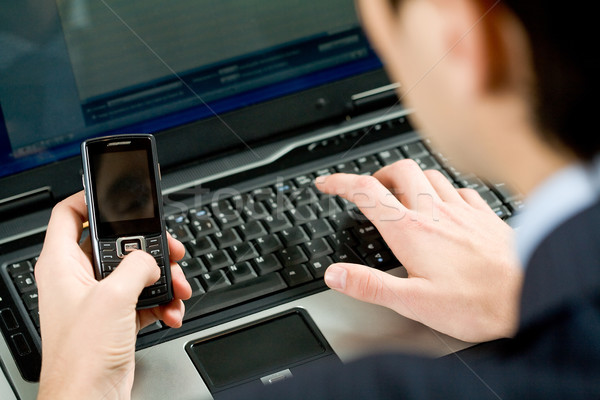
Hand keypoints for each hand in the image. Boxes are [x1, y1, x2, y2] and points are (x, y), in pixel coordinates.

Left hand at [35, 191, 191, 399]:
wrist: (91, 399)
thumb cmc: (82, 355)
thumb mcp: (113, 297)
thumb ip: (136, 265)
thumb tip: (151, 259)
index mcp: (62, 264)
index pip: (69, 214)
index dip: (89, 198)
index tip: (116, 193)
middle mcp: (79, 279)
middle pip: (117, 244)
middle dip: (150, 247)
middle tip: (171, 250)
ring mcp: (99, 299)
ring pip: (137, 271)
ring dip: (163, 278)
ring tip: (179, 287)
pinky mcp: (117, 318)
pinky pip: (145, 298)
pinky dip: (163, 302)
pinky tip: (172, 311)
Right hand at [316, 159, 522, 342]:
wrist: (530, 295)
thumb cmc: (476, 303)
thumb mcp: (412, 302)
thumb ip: (370, 285)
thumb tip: (335, 274)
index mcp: (411, 231)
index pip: (367, 192)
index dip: (340, 182)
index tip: (327, 183)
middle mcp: (434, 212)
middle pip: (399, 171)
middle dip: (378, 174)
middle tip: (370, 190)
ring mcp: (461, 210)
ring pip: (429, 174)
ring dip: (410, 178)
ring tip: (403, 194)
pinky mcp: (484, 215)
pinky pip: (458, 188)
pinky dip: (443, 189)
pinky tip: (446, 204)